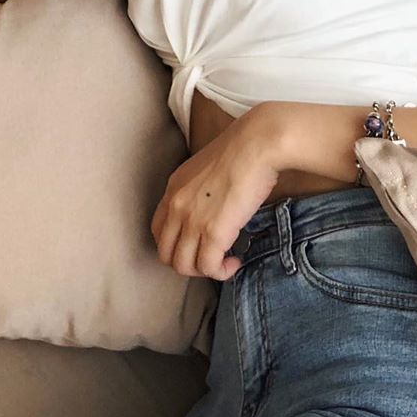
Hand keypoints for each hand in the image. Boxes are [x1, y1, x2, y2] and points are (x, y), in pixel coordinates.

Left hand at [151, 108, 280, 280]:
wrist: (258, 144)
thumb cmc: (243, 149)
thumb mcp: (208, 168)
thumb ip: (201, 190)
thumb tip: (215, 208)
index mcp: (174, 188)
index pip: (158, 230)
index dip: (175, 244)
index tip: (196, 245)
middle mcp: (176, 206)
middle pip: (166, 253)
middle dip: (188, 262)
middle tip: (210, 258)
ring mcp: (192, 221)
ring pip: (183, 266)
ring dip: (204, 271)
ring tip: (224, 261)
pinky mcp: (214, 233)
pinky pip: (208, 268)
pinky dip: (221, 272)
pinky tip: (235, 262)